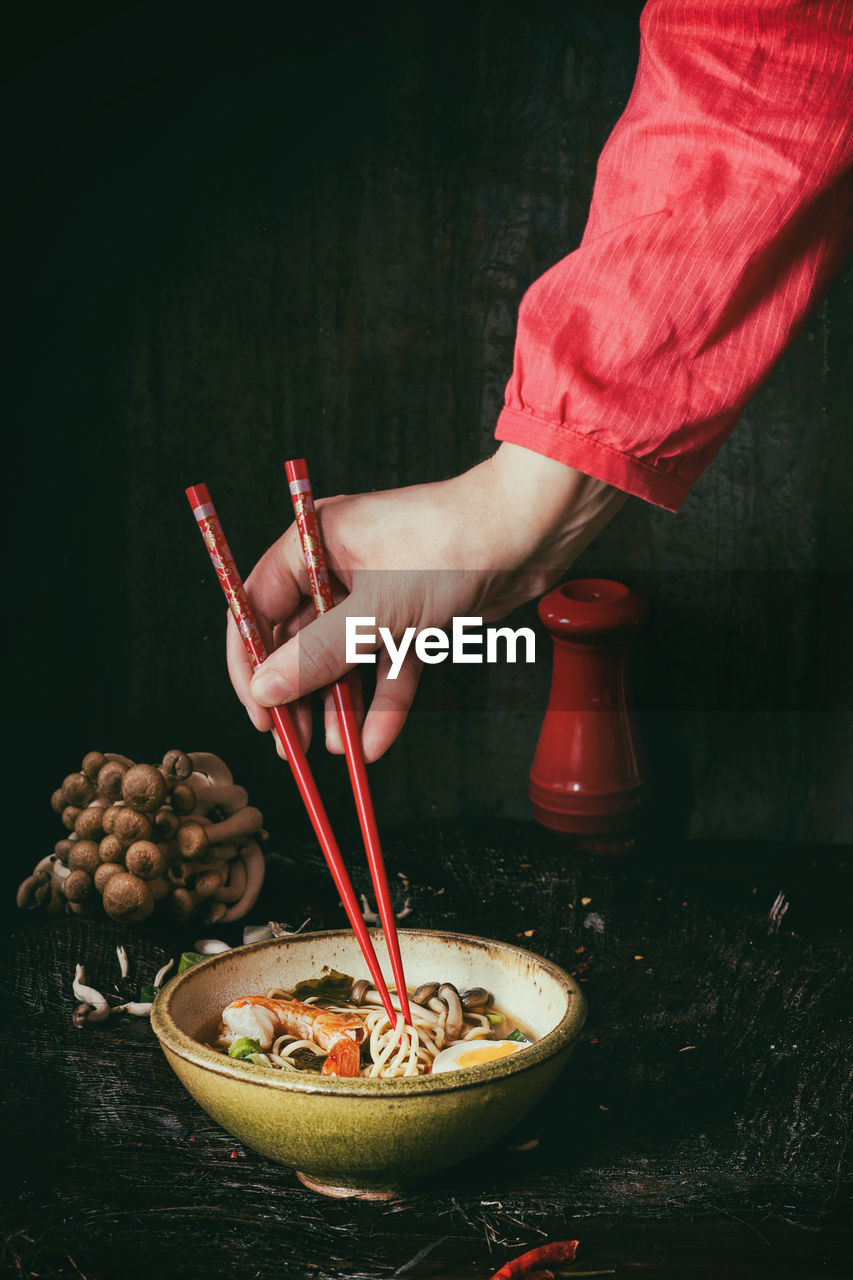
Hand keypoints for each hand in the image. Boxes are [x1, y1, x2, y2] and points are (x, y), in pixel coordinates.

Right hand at [227, 443, 626, 759]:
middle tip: (290, 744)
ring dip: (339, 705)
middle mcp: (338, 567)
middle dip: (297, 694)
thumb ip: (318, 653)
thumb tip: (265, 690)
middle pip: (299, 639)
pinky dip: (383, 702)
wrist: (529, 535)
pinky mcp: (412, 618)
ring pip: (344, 658)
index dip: (250, 660)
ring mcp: (376, 594)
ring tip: (333, 749)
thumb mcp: (378, 608)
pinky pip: (387, 666)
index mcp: (313, 542)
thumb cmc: (451, 545)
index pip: (257, 605)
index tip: (256, 710)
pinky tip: (375, 742)